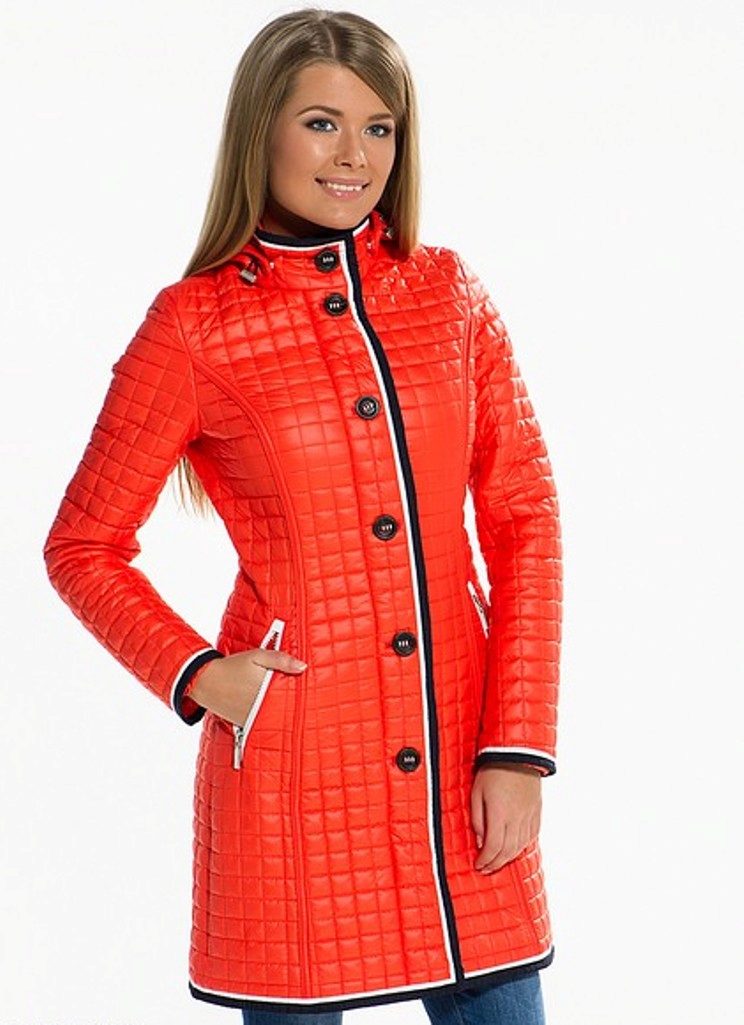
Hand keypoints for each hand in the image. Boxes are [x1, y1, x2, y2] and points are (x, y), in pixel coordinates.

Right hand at [188, 648, 306, 725]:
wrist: (206, 680)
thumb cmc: (233, 667)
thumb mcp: (257, 656)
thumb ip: (280, 660)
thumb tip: (303, 667)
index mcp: (266, 688)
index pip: (291, 694)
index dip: (303, 695)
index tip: (312, 695)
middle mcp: (260, 705)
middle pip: (285, 708)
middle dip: (295, 706)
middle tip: (308, 704)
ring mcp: (252, 716)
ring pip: (275, 717)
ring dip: (282, 713)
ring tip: (293, 710)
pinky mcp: (245, 722)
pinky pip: (262, 721)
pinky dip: (269, 718)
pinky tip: (274, 713)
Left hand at [470, 764, 541, 872]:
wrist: (516, 753)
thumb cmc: (492, 771)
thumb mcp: (476, 792)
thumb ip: (478, 819)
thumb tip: (480, 842)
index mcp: (499, 814)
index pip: (493, 847)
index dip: (486, 860)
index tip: (478, 865)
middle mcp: (517, 818)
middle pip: (508, 851)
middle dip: (496, 863)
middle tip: (486, 869)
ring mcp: (529, 815)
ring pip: (521, 846)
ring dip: (508, 857)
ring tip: (498, 862)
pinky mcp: (537, 811)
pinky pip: (531, 835)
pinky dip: (522, 846)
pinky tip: (515, 848)